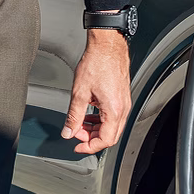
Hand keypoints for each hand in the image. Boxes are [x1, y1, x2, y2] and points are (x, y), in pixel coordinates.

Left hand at [62, 29, 131, 153]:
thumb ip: (73, 116)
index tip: (77, 145)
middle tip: (76, 132)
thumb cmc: (97, 63)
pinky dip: (101, 120)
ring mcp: (124, 103)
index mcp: (114, 110)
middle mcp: (123, 108)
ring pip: (112, 127)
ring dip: (96, 129)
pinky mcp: (122, 97)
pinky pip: (114, 116)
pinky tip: (89, 113)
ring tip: (80, 123)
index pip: (105, 140)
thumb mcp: (79, 93)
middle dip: (92, 138)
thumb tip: (68, 132)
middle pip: (111, 136)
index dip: (89, 147)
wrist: (108, 46)